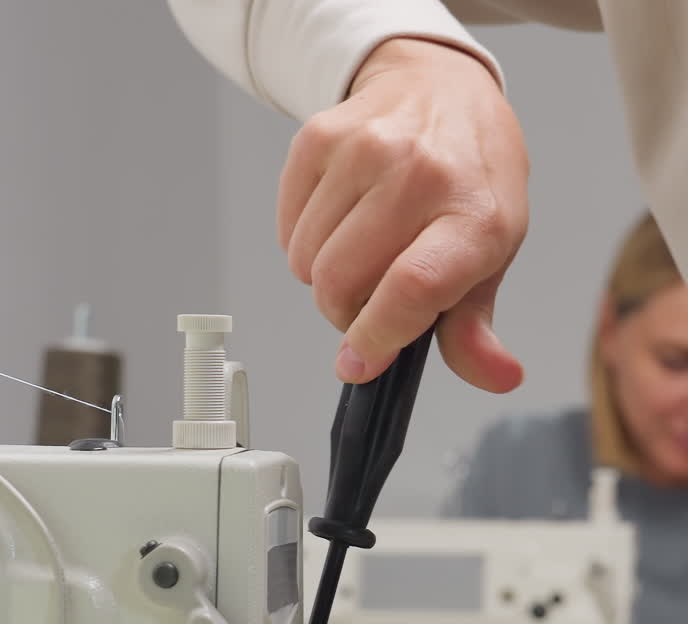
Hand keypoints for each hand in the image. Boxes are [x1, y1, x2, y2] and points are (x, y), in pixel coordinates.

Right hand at [278, 38, 528, 389]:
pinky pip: (289, 231)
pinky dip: (305, 245)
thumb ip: (478, 328)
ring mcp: (365, 150)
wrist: (440, 85)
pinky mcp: (319, 138)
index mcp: (474, 216)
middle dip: (346, 314)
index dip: (375, 337)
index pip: (411, 288)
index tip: (359, 363)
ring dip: (325, 279)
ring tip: (360, 254)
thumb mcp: (491, 254)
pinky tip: (339, 223)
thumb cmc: (469, 180)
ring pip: (308, 263)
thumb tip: (497, 376)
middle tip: (370, 299)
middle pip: (342, 283)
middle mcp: (420, 174)